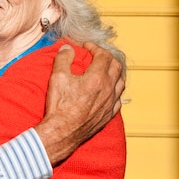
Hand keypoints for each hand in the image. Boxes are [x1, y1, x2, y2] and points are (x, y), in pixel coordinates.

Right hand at [36, 42, 124, 164]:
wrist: (62, 131)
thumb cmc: (60, 106)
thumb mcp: (57, 77)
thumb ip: (63, 59)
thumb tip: (67, 48)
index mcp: (97, 77)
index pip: (103, 55)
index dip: (95, 48)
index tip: (87, 47)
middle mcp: (108, 89)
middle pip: (116, 66)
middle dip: (107, 57)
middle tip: (97, 55)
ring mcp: (110, 103)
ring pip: (121, 82)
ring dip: (115, 73)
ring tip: (105, 70)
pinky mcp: (108, 115)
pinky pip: (119, 99)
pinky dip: (115, 91)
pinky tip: (108, 91)